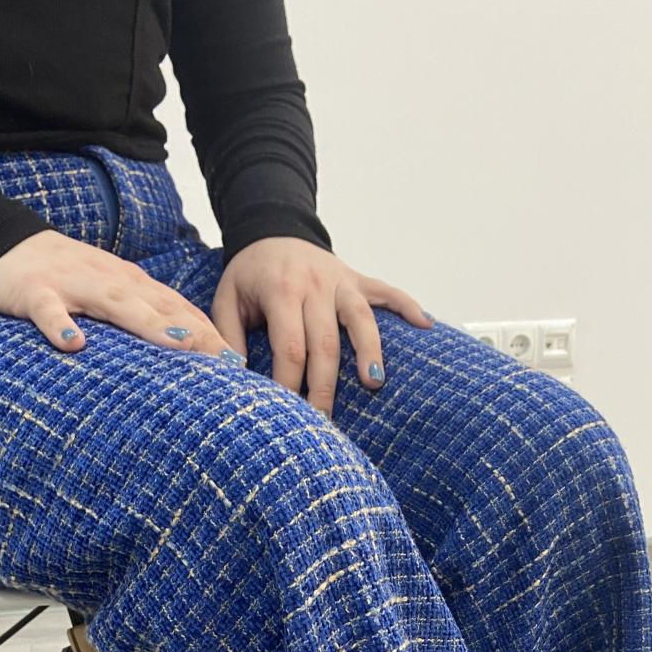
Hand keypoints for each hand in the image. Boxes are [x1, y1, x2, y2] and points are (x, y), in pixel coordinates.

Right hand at [0, 229, 245, 363]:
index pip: (177, 309)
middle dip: (195, 332)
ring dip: (148, 323)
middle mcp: (109, 282)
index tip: (238, 363)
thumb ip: (142, 316)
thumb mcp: (109, 295)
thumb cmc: (64, 279)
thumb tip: (184, 349)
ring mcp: (72, 285)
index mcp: (129, 286)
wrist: (1, 244)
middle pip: (158, 307)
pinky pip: (49, 311)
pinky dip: (61, 326)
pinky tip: (74, 345)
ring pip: (115, 304)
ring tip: (179, 344)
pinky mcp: (35, 293)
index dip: (208, 333)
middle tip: (225, 361)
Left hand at [210, 237, 433, 416]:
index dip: (289, 383)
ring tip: (374, 382)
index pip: (290, 347)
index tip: (288, 413)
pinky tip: (426, 326)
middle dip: (325, 387)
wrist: (272, 230)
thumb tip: (234, 374)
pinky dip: (408, 306)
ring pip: (361, 320)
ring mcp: (341, 282)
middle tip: (325, 421)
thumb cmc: (249, 274)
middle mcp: (315, 286)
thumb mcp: (226, 300)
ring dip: (369, 351)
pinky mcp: (358, 279)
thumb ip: (228, 336)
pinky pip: (388, 292)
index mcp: (281, 291)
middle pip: (325, 344)